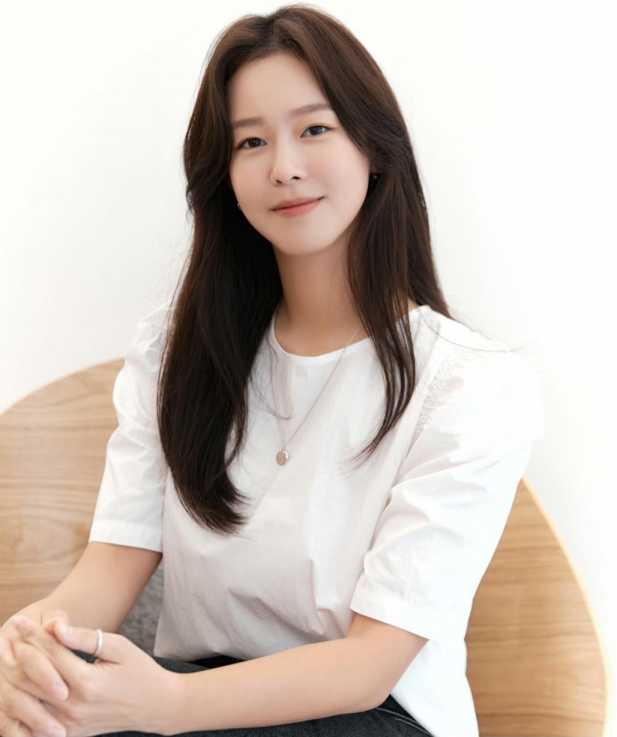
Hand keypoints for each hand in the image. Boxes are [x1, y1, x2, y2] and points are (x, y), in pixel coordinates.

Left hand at [6, 617, 178, 736]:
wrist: (156, 706)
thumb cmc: (140, 671)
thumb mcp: (119, 647)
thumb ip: (86, 638)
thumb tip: (56, 626)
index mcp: (87, 681)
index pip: (51, 653)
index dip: (33, 634)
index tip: (20, 621)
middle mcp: (74, 706)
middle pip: (33, 678)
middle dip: (19, 654)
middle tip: (9, 637)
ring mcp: (70, 724)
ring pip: (30, 701)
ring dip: (17, 677)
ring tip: (10, 657)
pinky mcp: (70, 734)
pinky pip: (37, 722)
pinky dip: (24, 705)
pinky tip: (20, 688)